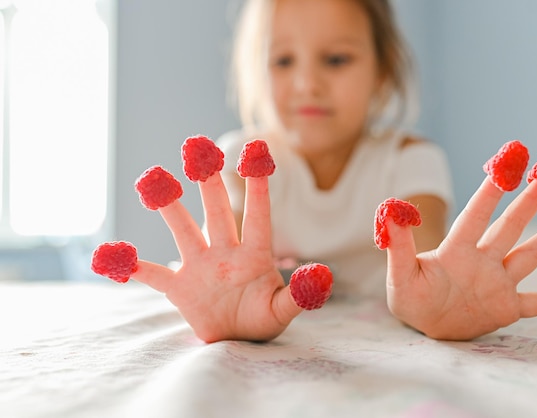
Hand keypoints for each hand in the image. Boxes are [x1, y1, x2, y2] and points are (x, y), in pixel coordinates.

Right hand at [95, 138, 331, 342]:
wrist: (235, 342)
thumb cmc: (261, 321)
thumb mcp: (282, 312)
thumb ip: (300, 295)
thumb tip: (323, 275)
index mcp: (254, 255)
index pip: (258, 216)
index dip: (258, 186)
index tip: (258, 152)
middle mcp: (225, 252)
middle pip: (216, 212)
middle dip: (208, 182)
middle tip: (198, 148)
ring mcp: (200, 266)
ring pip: (182, 230)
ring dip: (169, 207)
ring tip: (152, 179)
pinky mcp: (179, 288)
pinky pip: (153, 274)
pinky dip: (132, 266)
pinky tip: (112, 255)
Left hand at [383, 177, 536, 340]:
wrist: (423, 326)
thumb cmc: (410, 299)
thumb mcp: (400, 275)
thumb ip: (399, 244)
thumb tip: (392, 208)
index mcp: (456, 250)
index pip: (477, 215)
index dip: (492, 189)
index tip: (509, 162)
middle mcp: (482, 260)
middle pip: (510, 225)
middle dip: (531, 200)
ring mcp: (498, 283)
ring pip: (530, 256)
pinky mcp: (506, 308)